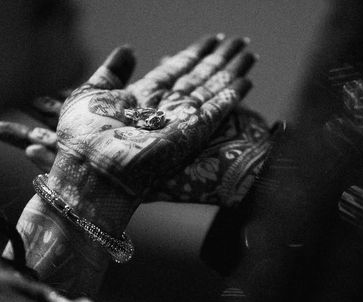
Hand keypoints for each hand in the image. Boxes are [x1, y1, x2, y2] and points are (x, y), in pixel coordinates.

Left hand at [47, 37, 254, 234]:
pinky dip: (231, 96)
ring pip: (210, 88)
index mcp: (143, 98)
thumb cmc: (83, 138)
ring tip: (249, 52)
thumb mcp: (91, 94)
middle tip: (241, 40)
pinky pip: (216, 111)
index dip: (195, 54)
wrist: (91, 172)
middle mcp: (165, 108)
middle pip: (199, 76)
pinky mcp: (191, 134)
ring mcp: (179, 120)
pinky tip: (246, 81)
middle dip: (220, 58)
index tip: (213, 40)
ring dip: (231, 70)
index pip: (176, 70)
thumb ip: (112, 72)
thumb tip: (129, 49)